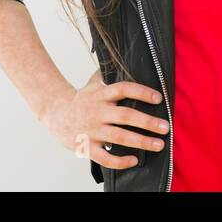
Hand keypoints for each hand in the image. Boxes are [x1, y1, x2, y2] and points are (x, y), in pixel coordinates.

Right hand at [43, 69, 169, 171]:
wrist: (55, 113)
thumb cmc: (80, 99)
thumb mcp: (92, 83)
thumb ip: (109, 74)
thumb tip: (127, 61)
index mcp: (101, 94)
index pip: (123, 89)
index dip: (142, 92)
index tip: (158, 98)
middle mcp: (98, 111)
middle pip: (125, 115)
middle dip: (147, 122)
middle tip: (165, 127)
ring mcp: (92, 130)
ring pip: (119, 137)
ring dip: (141, 141)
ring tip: (159, 144)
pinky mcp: (87, 146)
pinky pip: (105, 157)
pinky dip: (120, 161)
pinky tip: (134, 160)